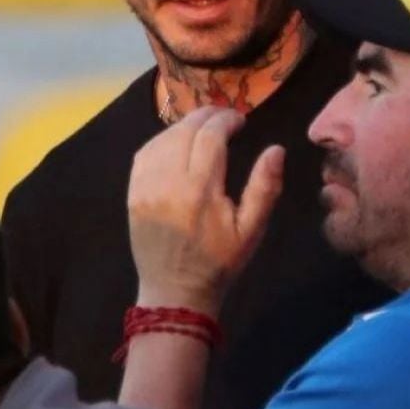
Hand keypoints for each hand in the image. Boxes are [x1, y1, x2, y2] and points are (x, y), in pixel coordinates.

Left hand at [127, 107, 284, 313]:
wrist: (175, 293)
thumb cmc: (219, 263)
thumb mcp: (252, 231)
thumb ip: (265, 187)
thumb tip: (276, 150)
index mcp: (200, 190)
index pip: (210, 135)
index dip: (227, 119)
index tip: (240, 120)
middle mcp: (169, 182)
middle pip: (185, 130)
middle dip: (206, 116)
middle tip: (224, 117)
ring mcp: (146, 187)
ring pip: (162, 138)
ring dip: (184, 126)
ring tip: (203, 128)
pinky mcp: (133, 194)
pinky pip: (144, 154)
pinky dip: (161, 140)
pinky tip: (176, 143)